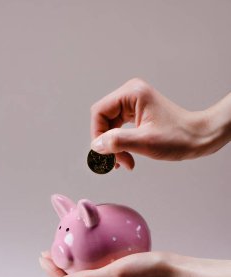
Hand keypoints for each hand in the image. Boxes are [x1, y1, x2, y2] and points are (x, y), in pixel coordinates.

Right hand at [90, 78, 230, 168]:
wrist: (200, 138)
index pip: (99, 112)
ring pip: (111, 127)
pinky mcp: (138, 115)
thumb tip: (96, 145)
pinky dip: (121, 145)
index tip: (104, 153)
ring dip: (114, 147)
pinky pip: (120, 130)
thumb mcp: (145, 142)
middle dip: (108, 143)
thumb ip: (117, 142)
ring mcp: (134, 105)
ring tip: (124, 162)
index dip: (97, 134)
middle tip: (117, 162)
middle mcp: (131, 95)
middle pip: (104, 120)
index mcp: (132, 94)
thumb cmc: (179, 137)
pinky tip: (126, 157)